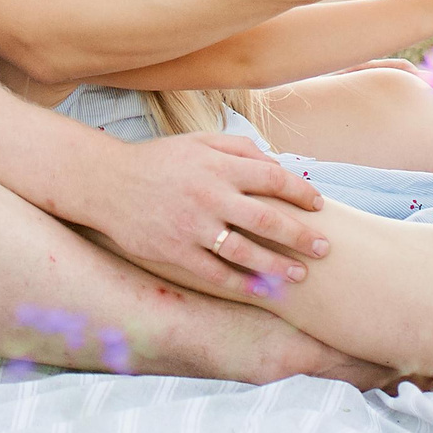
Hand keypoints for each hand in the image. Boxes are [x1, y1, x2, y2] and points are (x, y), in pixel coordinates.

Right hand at [82, 130, 331, 298]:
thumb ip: (239, 149)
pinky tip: (261, 290)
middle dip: (301, 235)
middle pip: (268, 219)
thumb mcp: (198, 142)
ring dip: (277, 265)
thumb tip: (277, 164)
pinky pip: (216, 272)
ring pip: (246, 252)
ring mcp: (192, 227)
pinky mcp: (175, 252)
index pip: (273, 178)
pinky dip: (241, 283)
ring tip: (300, 274)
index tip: (319, 205)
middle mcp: (209, 196)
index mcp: (218, 166)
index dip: (301, 192)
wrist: (107, 183)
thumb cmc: (160, 161)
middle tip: (325, 247)